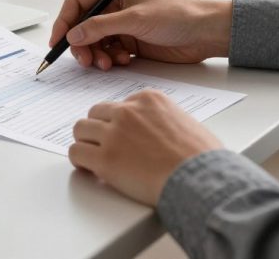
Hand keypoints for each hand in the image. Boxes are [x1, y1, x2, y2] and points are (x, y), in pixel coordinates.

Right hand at [49, 0, 232, 68]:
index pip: (77, 4)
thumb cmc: (178, 15)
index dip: (64, 22)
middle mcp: (114, 6)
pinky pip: (108, 53)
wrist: (205, 33)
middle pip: (82, 26)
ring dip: (96, 55)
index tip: (58, 41)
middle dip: (81, 44)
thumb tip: (73, 34)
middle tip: (86, 60)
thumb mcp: (136, 19)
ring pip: (94, 43)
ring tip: (107, 64)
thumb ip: (101, 27)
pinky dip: (110, 60)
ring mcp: (121, 25)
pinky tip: (123, 61)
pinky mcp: (129, 42)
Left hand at [69, 90, 222, 205]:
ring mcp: (114, 133)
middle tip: (105, 147)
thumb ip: (162, 119)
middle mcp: (127, 111)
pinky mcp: (105, 158)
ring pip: (81, 129)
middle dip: (98, 130)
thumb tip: (153, 133)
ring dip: (86, 143)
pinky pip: (76, 153)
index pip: (119, 105)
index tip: (122, 136)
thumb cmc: (202, 158)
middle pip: (96, 113)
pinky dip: (80, 161)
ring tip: (95, 158)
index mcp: (148, 99)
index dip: (118, 123)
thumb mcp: (185, 122)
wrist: (202, 180)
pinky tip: (89, 169)